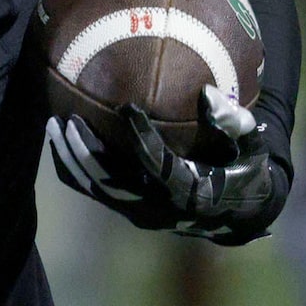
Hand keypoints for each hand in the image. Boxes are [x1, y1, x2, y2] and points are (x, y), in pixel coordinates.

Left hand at [46, 88, 288, 245]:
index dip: (142, 137)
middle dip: (86, 151)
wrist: (238, 212)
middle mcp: (160, 208)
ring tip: (54, 124)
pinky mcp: (129, 209)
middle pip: (112, 182)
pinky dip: (74, 167)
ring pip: (96, 188)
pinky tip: (61, 139)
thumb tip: (208, 92)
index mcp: (192, 193)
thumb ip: (234, 123)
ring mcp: (140, 212)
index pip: (160, 165)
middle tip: (68, 118)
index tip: (127, 106)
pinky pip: (94, 189)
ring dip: (72, 158)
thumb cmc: (246, 171)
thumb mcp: (251, 150)